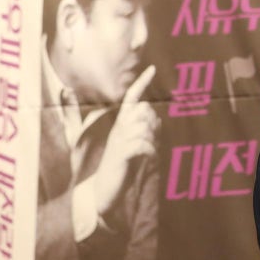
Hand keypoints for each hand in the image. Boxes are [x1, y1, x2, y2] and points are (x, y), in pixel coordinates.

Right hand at [95, 65, 159, 216]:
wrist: (105, 191)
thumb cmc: (120, 167)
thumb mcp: (131, 145)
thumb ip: (143, 130)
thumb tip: (154, 115)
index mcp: (122, 125)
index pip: (132, 98)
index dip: (141, 83)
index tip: (153, 68)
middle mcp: (119, 129)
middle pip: (145, 111)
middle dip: (153, 125)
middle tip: (149, 141)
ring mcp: (119, 140)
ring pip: (145, 127)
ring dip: (152, 140)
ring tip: (145, 152)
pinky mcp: (121, 154)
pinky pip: (143, 144)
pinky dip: (150, 151)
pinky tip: (145, 158)